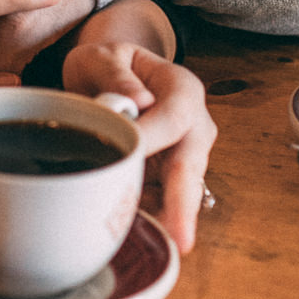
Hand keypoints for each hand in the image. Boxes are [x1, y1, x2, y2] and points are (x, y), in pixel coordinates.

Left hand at [62, 38, 216, 254]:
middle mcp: (194, 124)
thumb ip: (116, 74)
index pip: (174, 117)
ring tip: (148, 242)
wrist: (111, 75)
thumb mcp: (103, 56)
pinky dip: (151, 217)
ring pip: (182, 190)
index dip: (151, 138)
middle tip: (179, 237)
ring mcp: (186, 154)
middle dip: (183, 202)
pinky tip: (133, 233)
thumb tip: (138, 101)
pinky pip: (164, 201)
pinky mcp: (170, 178)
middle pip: (190, 164)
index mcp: (182, 89)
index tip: (122, 153)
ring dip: (166, 218)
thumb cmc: (109, 65)